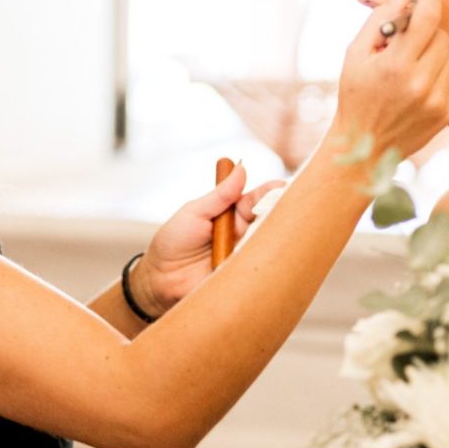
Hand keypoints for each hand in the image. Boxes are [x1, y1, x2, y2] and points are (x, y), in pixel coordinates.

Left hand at [130, 164, 285, 318]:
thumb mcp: (194, 212)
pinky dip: (266, 262)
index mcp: (232, 213)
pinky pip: (260, 269)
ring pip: (269, 244)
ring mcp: (245, 255)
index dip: (271, 192)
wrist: (159, 279)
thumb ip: (219, 195)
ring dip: (276, 237)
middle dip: (282, 212)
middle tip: (289, 206)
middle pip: (270, 220)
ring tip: (281, 228)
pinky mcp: (243, 277)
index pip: (257, 199)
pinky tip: (271, 255)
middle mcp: (243, 233)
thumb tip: (240, 168)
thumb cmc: (174, 242)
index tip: (283, 187)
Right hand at [333, 0, 448, 159]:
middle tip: (405, 44)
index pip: (429, 16)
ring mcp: (436, 100)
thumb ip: (379, 20)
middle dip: (426, 33)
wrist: (363, 147)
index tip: (418, 6)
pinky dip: (435, 78)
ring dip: (432, 55)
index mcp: (395, 64)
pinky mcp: (446, 114)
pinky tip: (414, 90)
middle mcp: (420, 83)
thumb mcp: (354, 54)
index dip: (426, 4)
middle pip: (442, 35)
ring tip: (408, 68)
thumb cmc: (355, 95)